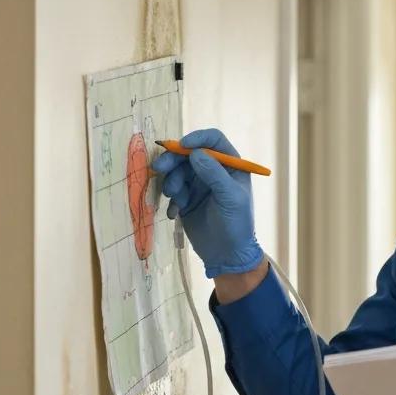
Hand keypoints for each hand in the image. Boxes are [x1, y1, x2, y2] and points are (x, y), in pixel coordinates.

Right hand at [151, 128, 263, 277]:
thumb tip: (196, 153)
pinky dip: (170, 199)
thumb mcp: (230, 198)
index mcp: (231, 166)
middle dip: (173, 159)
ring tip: (174, 197)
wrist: (226, 255)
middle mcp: (214, 170)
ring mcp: (199, 184)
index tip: (181, 146)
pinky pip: (172, 189)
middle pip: (188, 153)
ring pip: (177, 170)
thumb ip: (215, 174)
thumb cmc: (236, 225)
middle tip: (159, 168)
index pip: (214, 140)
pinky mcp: (186, 198)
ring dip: (171, 181)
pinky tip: (175, 213)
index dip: (197, 138)